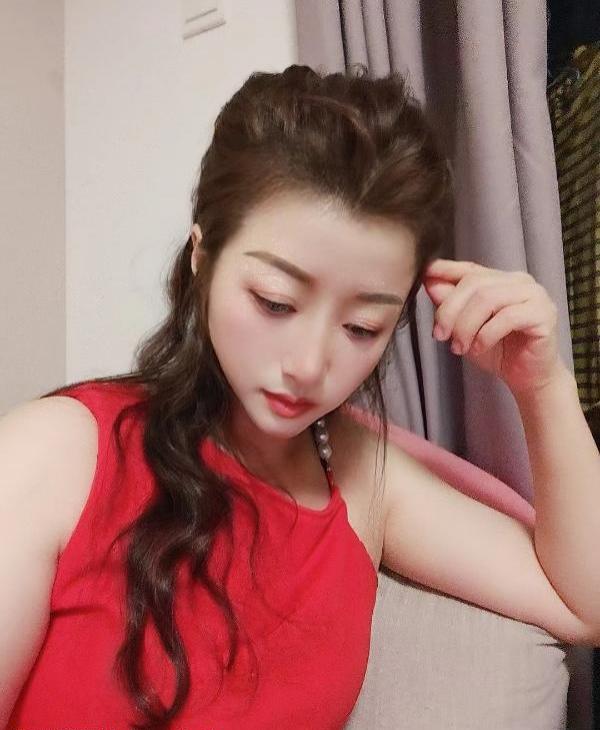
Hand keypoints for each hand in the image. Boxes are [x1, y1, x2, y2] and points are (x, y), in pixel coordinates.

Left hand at [422, 259, 567, 394]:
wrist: (528, 378)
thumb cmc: (498, 351)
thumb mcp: (465, 328)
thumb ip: (451, 305)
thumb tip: (430, 283)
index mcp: (501, 280)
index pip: (470, 269)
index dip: (446, 270)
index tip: (424, 275)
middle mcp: (519, 282)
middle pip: (475, 284)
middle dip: (450, 310)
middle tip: (440, 335)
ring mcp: (534, 295)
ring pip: (489, 299)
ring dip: (466, 325)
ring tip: (458, 347)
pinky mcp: (544, 314)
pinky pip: (508, 317)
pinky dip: (486, 334)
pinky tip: (478, 348)